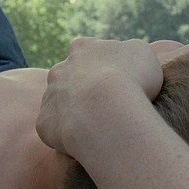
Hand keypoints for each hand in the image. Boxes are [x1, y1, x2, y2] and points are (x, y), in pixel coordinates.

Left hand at [36, 38, 163, 155]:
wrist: (106, 110)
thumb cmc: (131, 79)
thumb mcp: (144, 54)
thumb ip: (132, 52)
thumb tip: (128, 58)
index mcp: (83, 48)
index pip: (88, 52)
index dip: (103, 67)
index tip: (116, 81)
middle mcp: (59, 69)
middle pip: (69, 78)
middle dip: (83, 90)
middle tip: (104, 106)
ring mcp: (49, 96)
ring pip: (59, 104)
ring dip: (74, 113)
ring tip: (96, 126)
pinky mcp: (44, 123)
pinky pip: (54, 129)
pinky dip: (67, 135)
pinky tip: (85, 141)